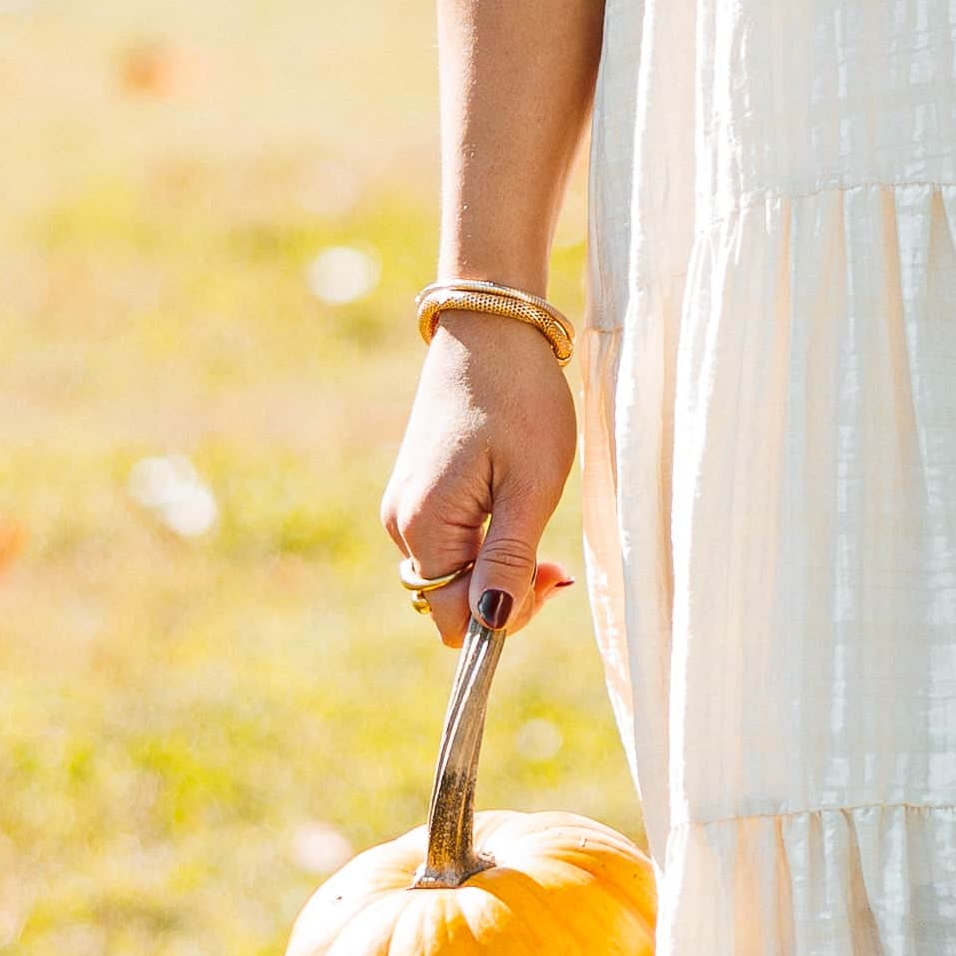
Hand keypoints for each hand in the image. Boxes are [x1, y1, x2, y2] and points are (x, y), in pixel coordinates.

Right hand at [381, 314, 577, 655]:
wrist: (491, 331)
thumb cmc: (519, 400)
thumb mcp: (530, 487)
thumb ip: (507, 560)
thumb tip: (490, 623)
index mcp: (423, 524)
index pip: (452, 617)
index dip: (502, 616)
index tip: (552, 576)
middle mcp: (400, 523)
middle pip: (449, 601)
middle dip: (503, 595)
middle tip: (554, 561)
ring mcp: (403, 507)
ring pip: (451, 575)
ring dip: (496, 570)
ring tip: (536, 525)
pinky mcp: (416, 491)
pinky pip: (449, 546)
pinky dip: (484, 546)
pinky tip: (513, 512)